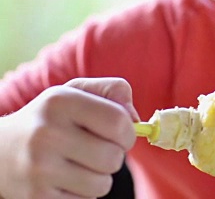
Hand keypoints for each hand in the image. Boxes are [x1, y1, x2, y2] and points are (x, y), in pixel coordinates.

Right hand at [0, 78, 137, 198]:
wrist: (0, 150)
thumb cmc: (51, 119)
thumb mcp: (76, 93)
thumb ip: (112, 91)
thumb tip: (136, 120)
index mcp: (60, 102)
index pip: (119, 122)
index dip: (128, 132)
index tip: (120, 134)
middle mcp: (46, 134)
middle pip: (114, 157)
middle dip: (113, 156)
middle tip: (95, 149)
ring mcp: (39, 169)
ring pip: (102, 184)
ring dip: (98, 176)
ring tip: (78, 164)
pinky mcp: (36, 198)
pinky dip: (82, 193)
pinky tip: (64, 179)